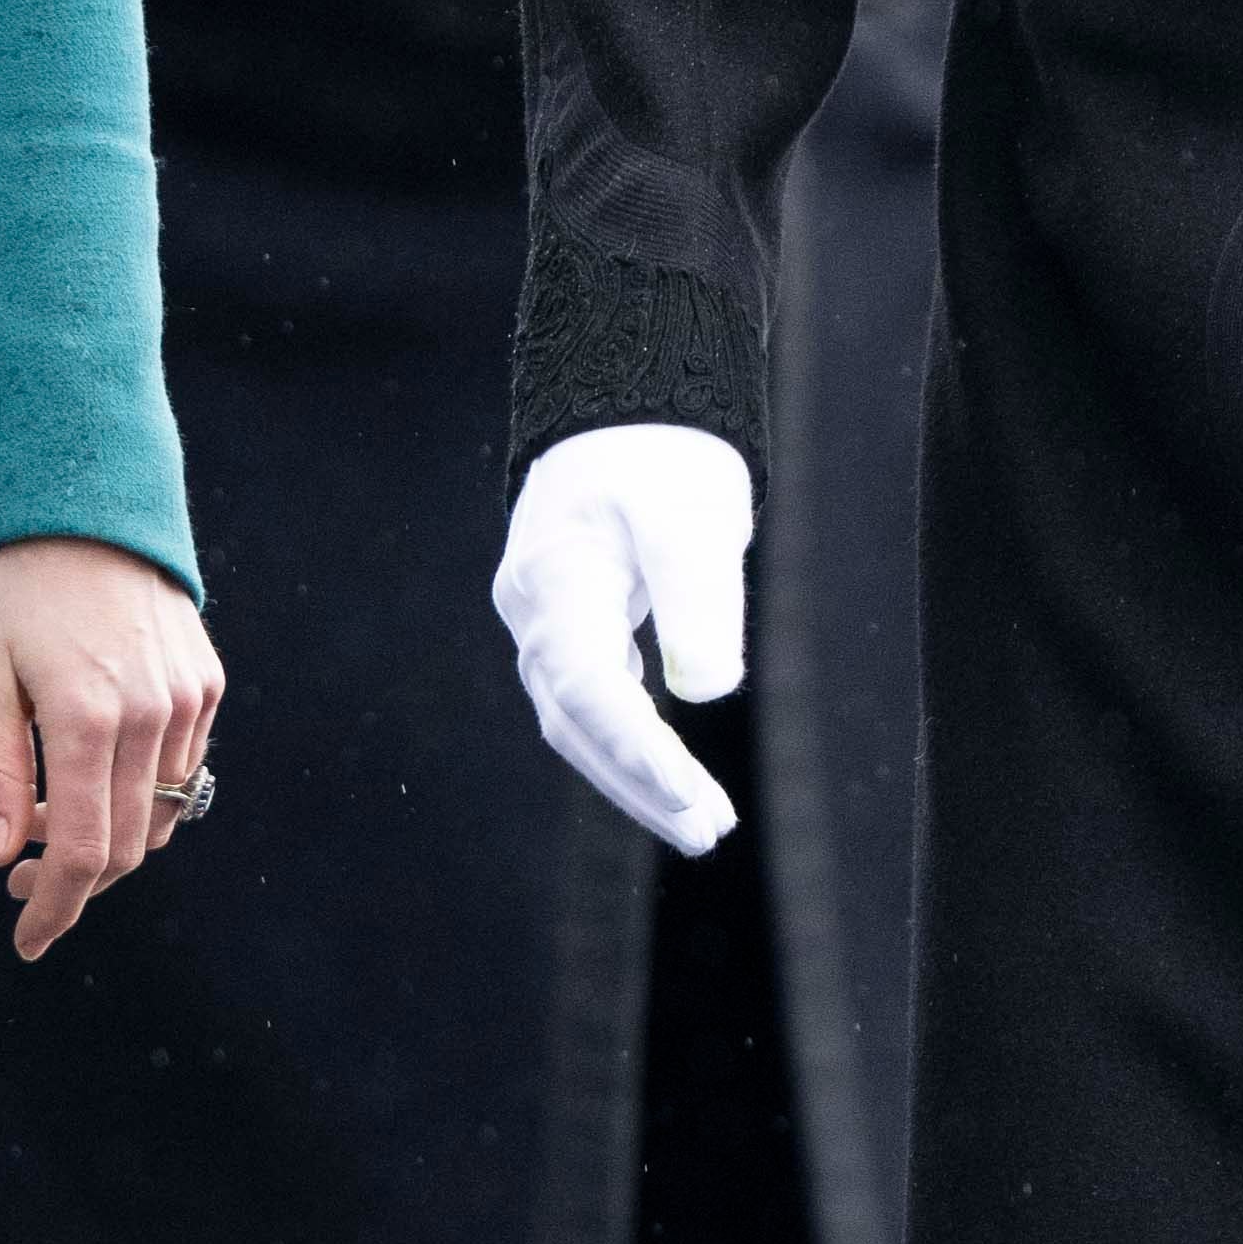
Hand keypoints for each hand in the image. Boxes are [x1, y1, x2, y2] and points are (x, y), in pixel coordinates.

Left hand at [0, 537, 222, 959]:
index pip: (82, 851)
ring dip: (108, 839)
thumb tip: (1, 859)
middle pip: (126, 847)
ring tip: (48, 817)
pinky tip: (93, 771)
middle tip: (21, 881)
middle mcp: (150, 717)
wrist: (89, 508)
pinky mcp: (206, 687)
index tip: (27, 942)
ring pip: (158, 816)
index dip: (55, 910)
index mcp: (87, 718)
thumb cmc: (19, 593)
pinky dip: (139, 794)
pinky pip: (180, 771)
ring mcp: (188, 703)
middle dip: (74, 883)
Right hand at [494, 423, 749, 856]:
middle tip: (707, 830)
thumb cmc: (659, 454)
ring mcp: (544, 623)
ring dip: (636, 777)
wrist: (623, 412)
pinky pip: (590, 704)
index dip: (633, 745)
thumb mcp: (691, 511)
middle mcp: (534, 610)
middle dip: (639, 782)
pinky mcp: (569, 630)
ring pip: (577, 722)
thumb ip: (698, 593)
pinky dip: (632, 746)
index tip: (686, 791)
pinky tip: (675, 780)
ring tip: (704, 826)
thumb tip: (706, 689)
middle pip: (575, 720)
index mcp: (556, 577)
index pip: (585, 683)